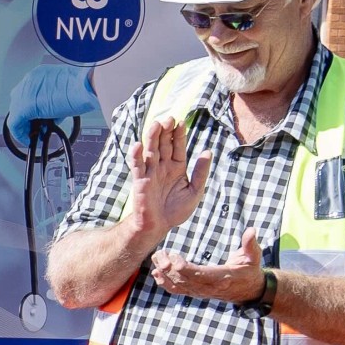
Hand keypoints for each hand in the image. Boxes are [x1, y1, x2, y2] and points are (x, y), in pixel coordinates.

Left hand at [4, 65, 100, 146]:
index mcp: (39, 75)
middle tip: (36, 129)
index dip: (30, 110)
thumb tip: (49, 117)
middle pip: (18, 103)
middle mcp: (29, 81)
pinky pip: (14, 124)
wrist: (87, 85)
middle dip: (26, 119)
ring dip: (24, 127)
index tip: (36, 119)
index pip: (27, 94)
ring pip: (15, 113)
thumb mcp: (64, 92)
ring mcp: (24, 92)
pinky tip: (29, 140)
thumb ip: (51, 103)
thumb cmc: (83, 87)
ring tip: (35, 135)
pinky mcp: (23, 106)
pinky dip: (20, 134)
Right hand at [126, 114, 210, 240]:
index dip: (179, 134)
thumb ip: (200, 171)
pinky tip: (137, 145)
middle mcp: (163, 166)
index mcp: (177, 167)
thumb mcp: (195, 190)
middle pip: (163, 144)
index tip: (181, 122)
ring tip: (156, 124)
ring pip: (151, 151)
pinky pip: (137, 166)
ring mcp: (151, 172)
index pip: (178, 146)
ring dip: (152, 137)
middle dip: (166, 131)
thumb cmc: (177, 210)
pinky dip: (136, 156)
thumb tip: (207, 151)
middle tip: (169, 118)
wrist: (159, 227)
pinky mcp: (140, 181)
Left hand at [152, 227, 266, 303]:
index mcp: (221, 278)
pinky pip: (177, 290)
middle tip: (159, 253)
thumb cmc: (250, 270)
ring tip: (155, 259)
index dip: (183, 267)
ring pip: (177, 285)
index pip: (197, 275)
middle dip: (168, 267)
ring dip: (164, 273)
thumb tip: (251, 231)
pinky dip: (165, 283)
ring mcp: (200, 292)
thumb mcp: (253, 256)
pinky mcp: (196, 293)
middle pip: (183, 280)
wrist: (248, 291)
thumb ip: (250, 244)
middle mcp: (208, 287)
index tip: (173, 255)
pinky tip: (156, 274)